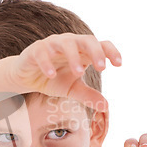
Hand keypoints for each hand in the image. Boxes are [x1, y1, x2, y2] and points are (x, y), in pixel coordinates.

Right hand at [7, 33, 121, 111]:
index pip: (101, 45)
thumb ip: (88, 95)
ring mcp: (52, 45)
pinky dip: (47, 63)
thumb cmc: (53, 79)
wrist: (27, 78)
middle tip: (102, 67)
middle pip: (87, 40)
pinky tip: (51, 75)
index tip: (119, 64)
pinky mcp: (35, 50)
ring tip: (79, 72)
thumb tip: (105, 106)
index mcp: (82, 51)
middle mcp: (70, 44)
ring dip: (73, 57)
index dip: (111, 52)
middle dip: (96, 52)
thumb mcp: (72, 89)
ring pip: (66, 43)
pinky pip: (42, 52)